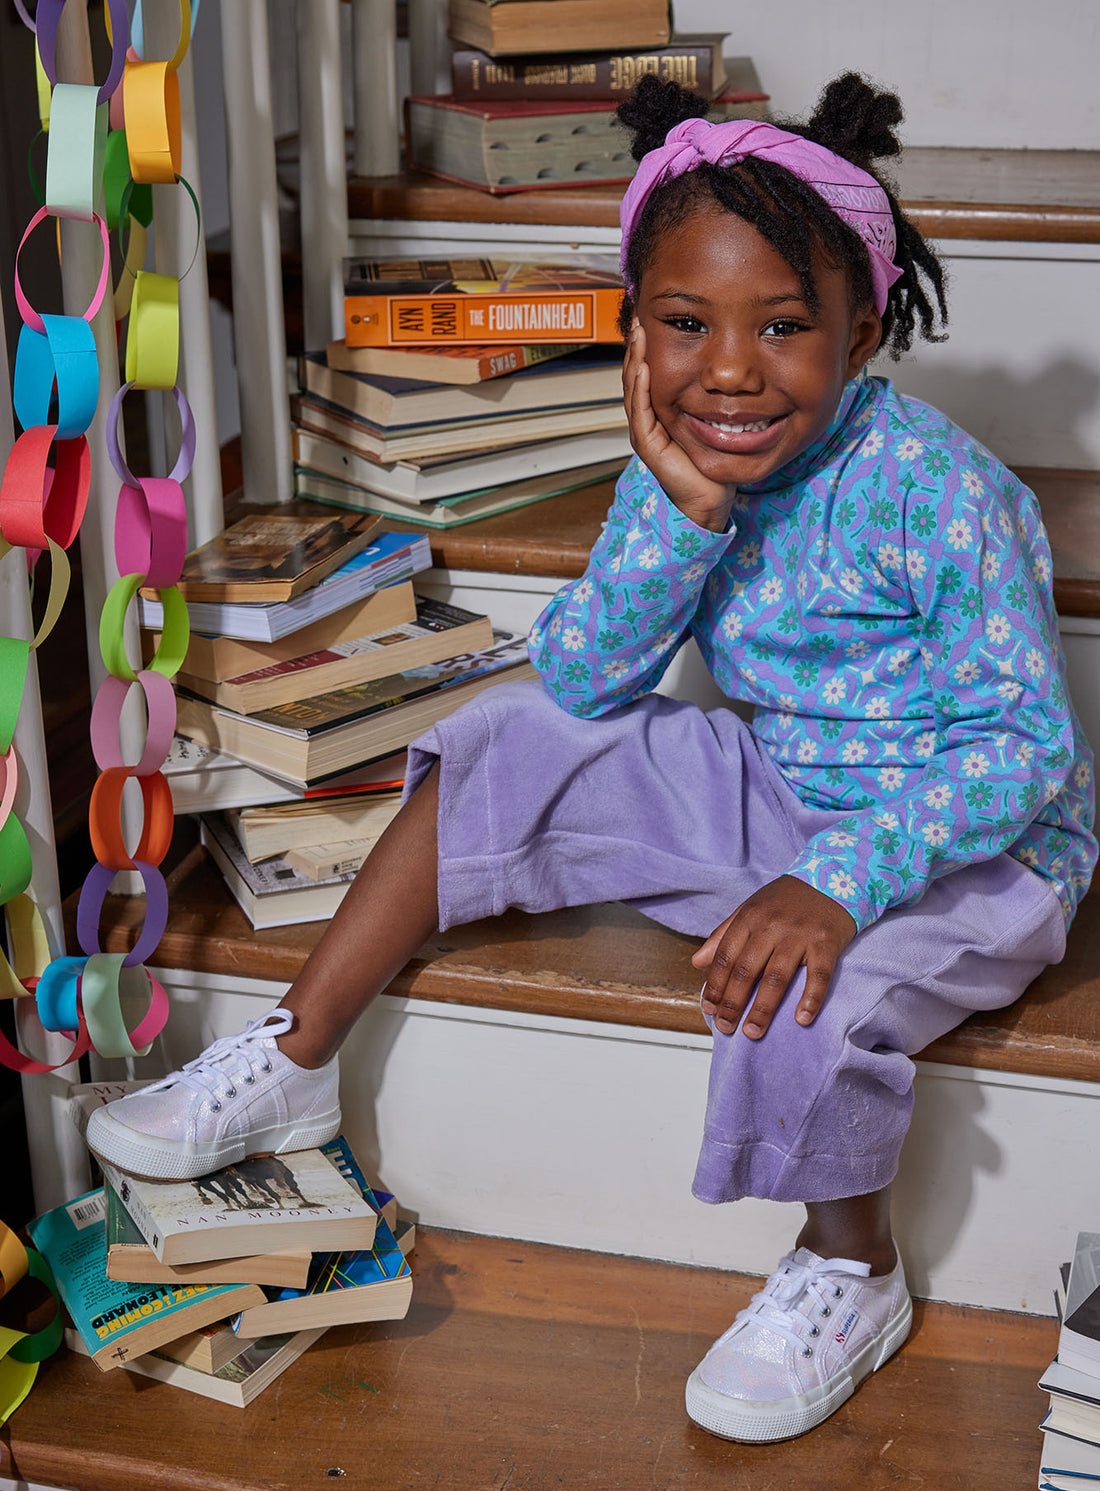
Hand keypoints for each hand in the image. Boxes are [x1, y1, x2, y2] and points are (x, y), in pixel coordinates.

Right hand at [623, 321, 735, 531]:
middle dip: (637, 347)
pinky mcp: (649, 445)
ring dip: (635, 360)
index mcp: (660, 414)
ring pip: (634, 389)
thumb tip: (730, 372)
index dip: (648, 348)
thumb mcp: (713, 422)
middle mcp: (648, 421)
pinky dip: (641, 388)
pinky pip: (641, 412)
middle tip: (639, 317)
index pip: (649, 373)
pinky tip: (645, 368)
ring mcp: (645, 433)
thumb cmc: (712, 465)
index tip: (652, 320)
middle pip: (636, 376)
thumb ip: (713, 399)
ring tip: (639, 333)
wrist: (709, 500)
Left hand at [692, 875, 856, 1038]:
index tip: (708, 1008)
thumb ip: (723, 935)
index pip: (725, 957)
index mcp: (750, 917)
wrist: (833, 876)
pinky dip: (810, 998)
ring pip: (777, 977)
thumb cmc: (786, 899)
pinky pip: (818, 975)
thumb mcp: (750, 908)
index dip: (714, 985)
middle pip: (747, 970)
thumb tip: (697, 963)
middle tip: (725, 1027)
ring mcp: (800, 934)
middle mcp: (772, 926)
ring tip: (753, 1032)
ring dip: (763, 1009)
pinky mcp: (826, 942)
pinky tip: (802, 1019)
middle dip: (733, 1003)